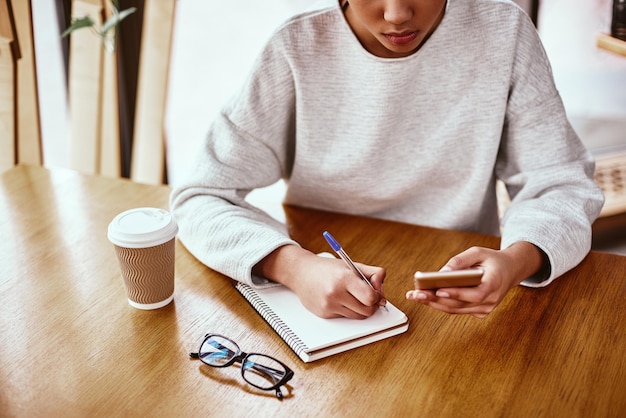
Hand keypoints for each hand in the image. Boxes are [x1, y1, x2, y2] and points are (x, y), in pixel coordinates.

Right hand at [254, 245, 385, 318]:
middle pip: (367, 311)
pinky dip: (347, 310)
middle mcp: (335, 293)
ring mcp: (329, 305)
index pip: (371, 297)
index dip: (377, 296)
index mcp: (344, 278)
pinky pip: (345, 317)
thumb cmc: (327, 268)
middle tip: (369, 297)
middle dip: (371, 305)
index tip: (376, 292)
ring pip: (357, 316)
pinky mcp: (324, 314)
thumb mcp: (351, 265)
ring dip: (360, 309)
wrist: (301, 273)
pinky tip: (339, 299)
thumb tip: (382, 290)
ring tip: (353, 296)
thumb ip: (373, 273)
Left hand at [405, 242, 543, 317]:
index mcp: (495, 284)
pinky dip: (441, 304)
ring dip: (433, 304)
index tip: (439, 290)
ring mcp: (485, 309)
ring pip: (455, 309)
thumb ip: (460, 261)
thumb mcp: (478, 252)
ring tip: (415, 296)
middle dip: (435, 299)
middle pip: (460, 304)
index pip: (475, 294)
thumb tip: (441, 273)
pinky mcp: (479, 312)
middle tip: (416, 294)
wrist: (510, 270)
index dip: (457, 294)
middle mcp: (491, 300)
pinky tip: (425, 298)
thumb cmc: (492, 259)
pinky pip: (457, 309)